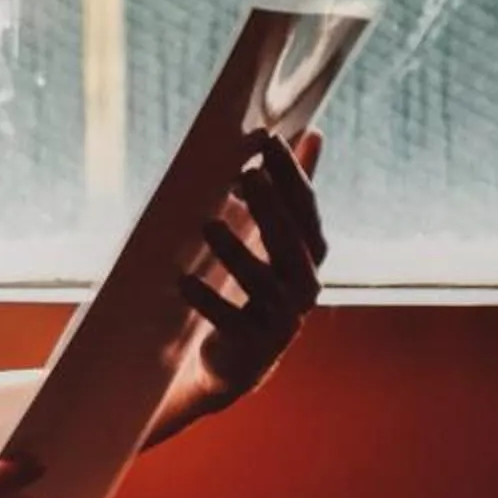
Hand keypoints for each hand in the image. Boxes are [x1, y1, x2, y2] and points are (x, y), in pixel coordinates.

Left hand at [175, 127, 327, 418]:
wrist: (237, 363)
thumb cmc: (255, 291)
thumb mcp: (274, 242)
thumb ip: (291, 194)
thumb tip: (314, 134)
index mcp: (310, 257)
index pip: (306, 209)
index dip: (291, 175)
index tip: (269, 141)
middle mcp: (304, 288)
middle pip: (289, 242)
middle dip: (269, 207)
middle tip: (246, 174)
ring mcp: (281, 320)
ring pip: (261, 282)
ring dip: (235, 253)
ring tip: (208, 225)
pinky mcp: (253, 346)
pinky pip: (230, 321)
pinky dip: (207, 300)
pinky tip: (183, 280)